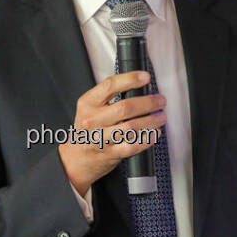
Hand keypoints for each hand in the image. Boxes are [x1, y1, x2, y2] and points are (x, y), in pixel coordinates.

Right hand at [58, 71, 165, 194]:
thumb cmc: (87, 130)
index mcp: (88, 104)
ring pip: (131, 127)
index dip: (130, 79)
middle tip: (160, 101)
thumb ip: (108, 97)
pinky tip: (154, 134)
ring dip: (151, 121)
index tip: (145, 77)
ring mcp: (101, 138)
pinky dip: (147, 139)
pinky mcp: (110, 153)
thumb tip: (137, 86)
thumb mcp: (90, 108)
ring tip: (160, 117)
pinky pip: (133, 145)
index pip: (110, 85)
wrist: (76, 159)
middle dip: (148, 103)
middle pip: (125, 108)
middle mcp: (93, 120)